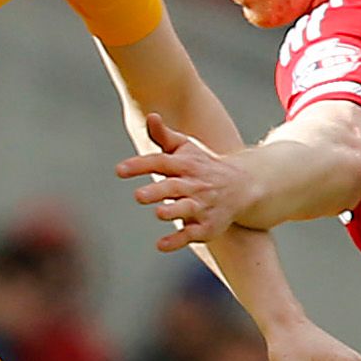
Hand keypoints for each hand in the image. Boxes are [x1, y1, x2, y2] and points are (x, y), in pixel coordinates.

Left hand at [116, 112, 258, 249]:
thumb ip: (164, 136)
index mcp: (186, 164)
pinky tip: (160, 244)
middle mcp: (195, 184)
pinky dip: (177, 240)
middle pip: (174, 187)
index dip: (140, 165)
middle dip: (158, 191)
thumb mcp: (186, 148)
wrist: (242, 187)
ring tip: (158, 213)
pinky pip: (192, 234)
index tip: (119, 171)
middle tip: (138, 196)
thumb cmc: (203, 166)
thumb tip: (150, 115)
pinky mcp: (207, 226)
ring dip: (173, 211)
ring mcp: (202, 206)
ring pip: (187, 209)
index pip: (161, 162)